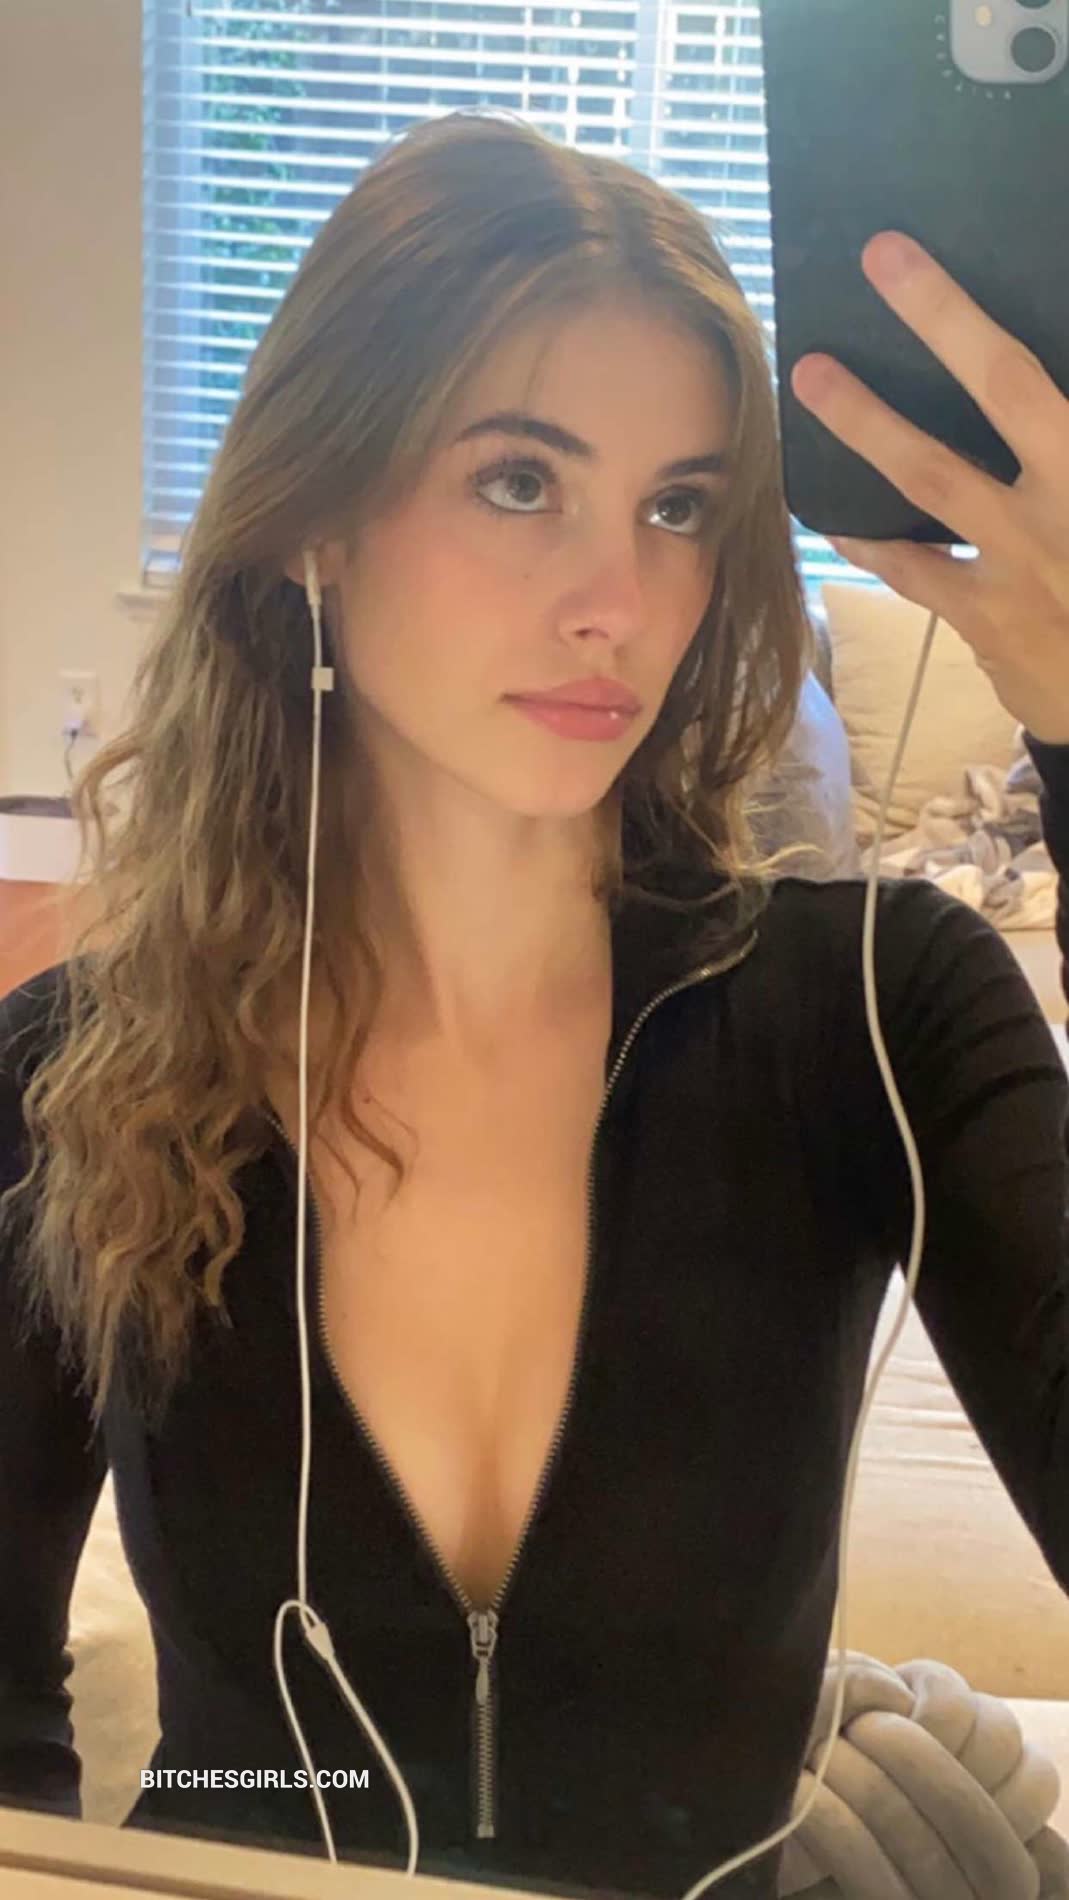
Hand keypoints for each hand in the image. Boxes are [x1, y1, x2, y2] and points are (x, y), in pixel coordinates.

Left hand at [791, 231, 1068, 745]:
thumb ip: (1060, 443)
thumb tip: (1023, 395)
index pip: (1044, 378)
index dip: (986, 316)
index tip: (942, 254)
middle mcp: (1068, 499)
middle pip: (1008, 388)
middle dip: (948, 317)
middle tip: (887, 256)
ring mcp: (1025, 558)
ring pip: (935, 475)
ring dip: (869, 422)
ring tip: (813, 374)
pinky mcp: (986, 617)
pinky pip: (911, 568)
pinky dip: (865, 538)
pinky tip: (825, 513)